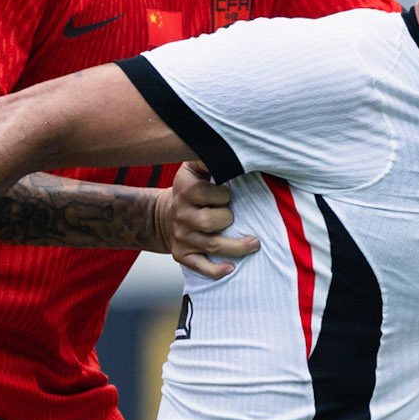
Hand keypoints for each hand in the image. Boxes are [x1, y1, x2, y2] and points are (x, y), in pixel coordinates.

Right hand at [155, 161, 259, 279]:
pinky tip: (231, 268)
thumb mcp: (193, 169)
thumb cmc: (190, 190)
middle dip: (227, 218)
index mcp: (184, 191)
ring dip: (236, 247)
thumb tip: (230, 149)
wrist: (164, 215)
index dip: (222, 195)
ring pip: (211, 246)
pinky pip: (199, 267)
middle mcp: (181, 215)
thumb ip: (207, 159)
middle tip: (235, 217)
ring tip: (254, 244)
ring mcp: (182, 237)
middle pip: (210, 221)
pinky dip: (216, 271)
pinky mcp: (182, 255)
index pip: (207, 193)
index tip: (227, 195)